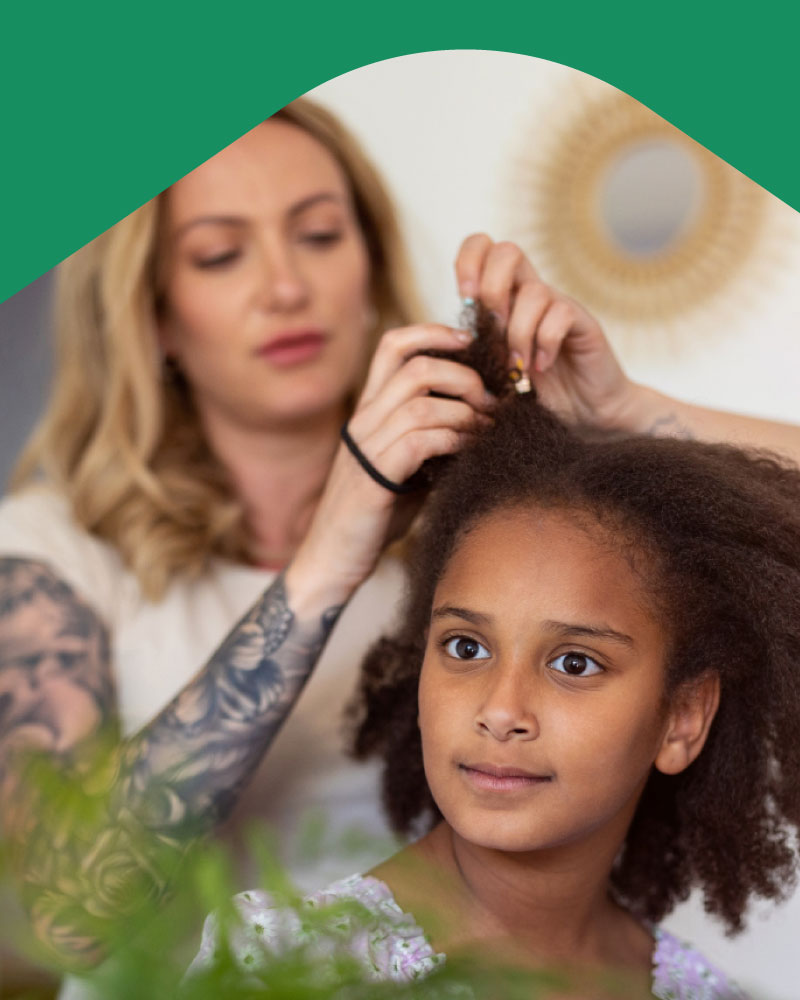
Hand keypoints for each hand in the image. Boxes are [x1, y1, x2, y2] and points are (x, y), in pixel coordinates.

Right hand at [287, 324, 492, 610]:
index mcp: (369, 411)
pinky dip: (453, 441)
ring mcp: (366, 447)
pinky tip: (470, 453)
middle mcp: (364, 420)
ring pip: (422, 402)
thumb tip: (482, 424)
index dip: (433, 333)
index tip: (469, 342)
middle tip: (491, 400)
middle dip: (464, 376)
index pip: (393, 346)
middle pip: (416, 367)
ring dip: (466, 412)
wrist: (334, 559)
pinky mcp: (374, 478)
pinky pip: (420, 441)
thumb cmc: (374, 516)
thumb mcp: (408, 469)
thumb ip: (433, 441)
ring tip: (489, 429)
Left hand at [455, 234, 637, 428]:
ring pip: (533, 292)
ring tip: (518, 369)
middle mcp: (530, 293)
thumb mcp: (492, 369)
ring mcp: (559, 305)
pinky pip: (561, 315)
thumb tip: (445, 340)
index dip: (468, 262)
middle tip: (492, 331)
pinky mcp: (584, 323)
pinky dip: (545, 343)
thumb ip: (473, 348)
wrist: (582, 412)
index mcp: (504, 296)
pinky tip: (541, 366)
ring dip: (518, 335)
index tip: (465, 300)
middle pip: (507, 251)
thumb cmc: (531, 392)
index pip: (482, 247)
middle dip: (492, 290)